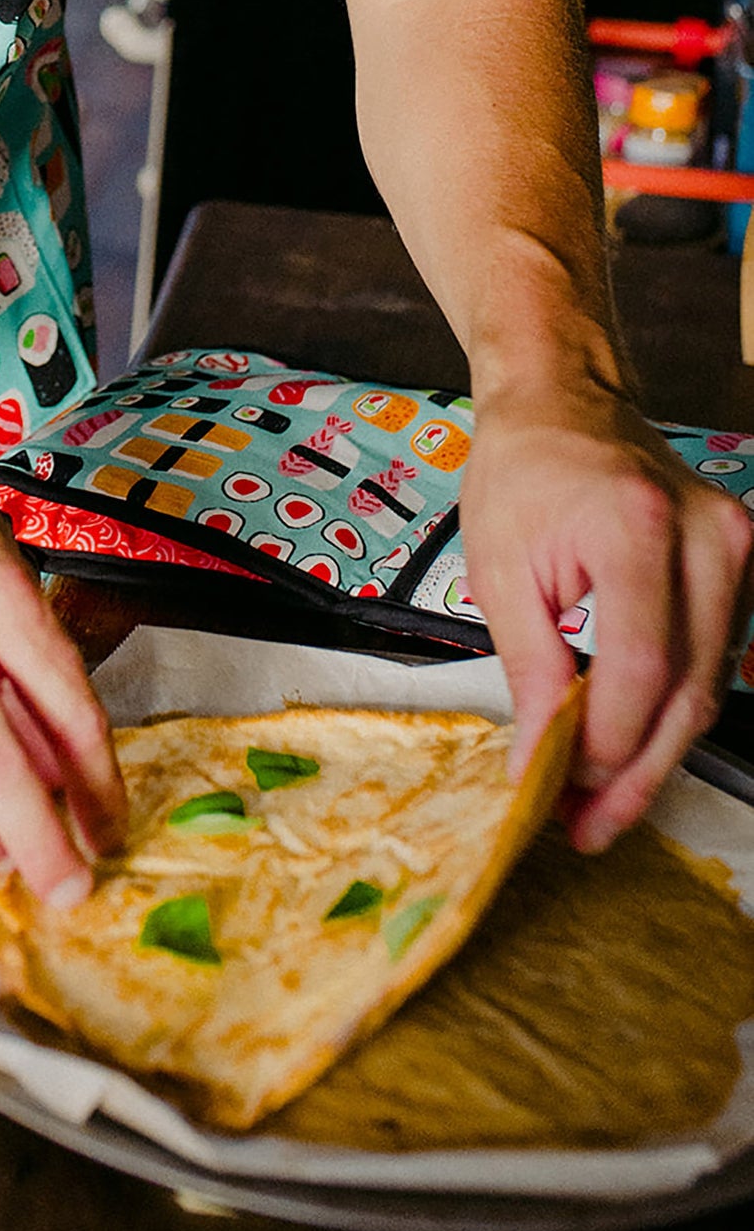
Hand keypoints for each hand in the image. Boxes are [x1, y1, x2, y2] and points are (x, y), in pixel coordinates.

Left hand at [459, 381, 753, 852]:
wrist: (563, 402)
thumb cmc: (521, 474)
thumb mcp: (500, 571)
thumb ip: (530, 670)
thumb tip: (539, 764)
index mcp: (638, 528)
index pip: (639, 671)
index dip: (603, 747)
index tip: (558, 794)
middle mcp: (708, 537)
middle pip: (688, 691)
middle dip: (636, 772)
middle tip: (588, 827)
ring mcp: (737, 548)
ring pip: (709, 686)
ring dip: (655, 751)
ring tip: (601, 802)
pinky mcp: (743, 561)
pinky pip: (714, 659)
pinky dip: (671, 708)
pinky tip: (628, 745)